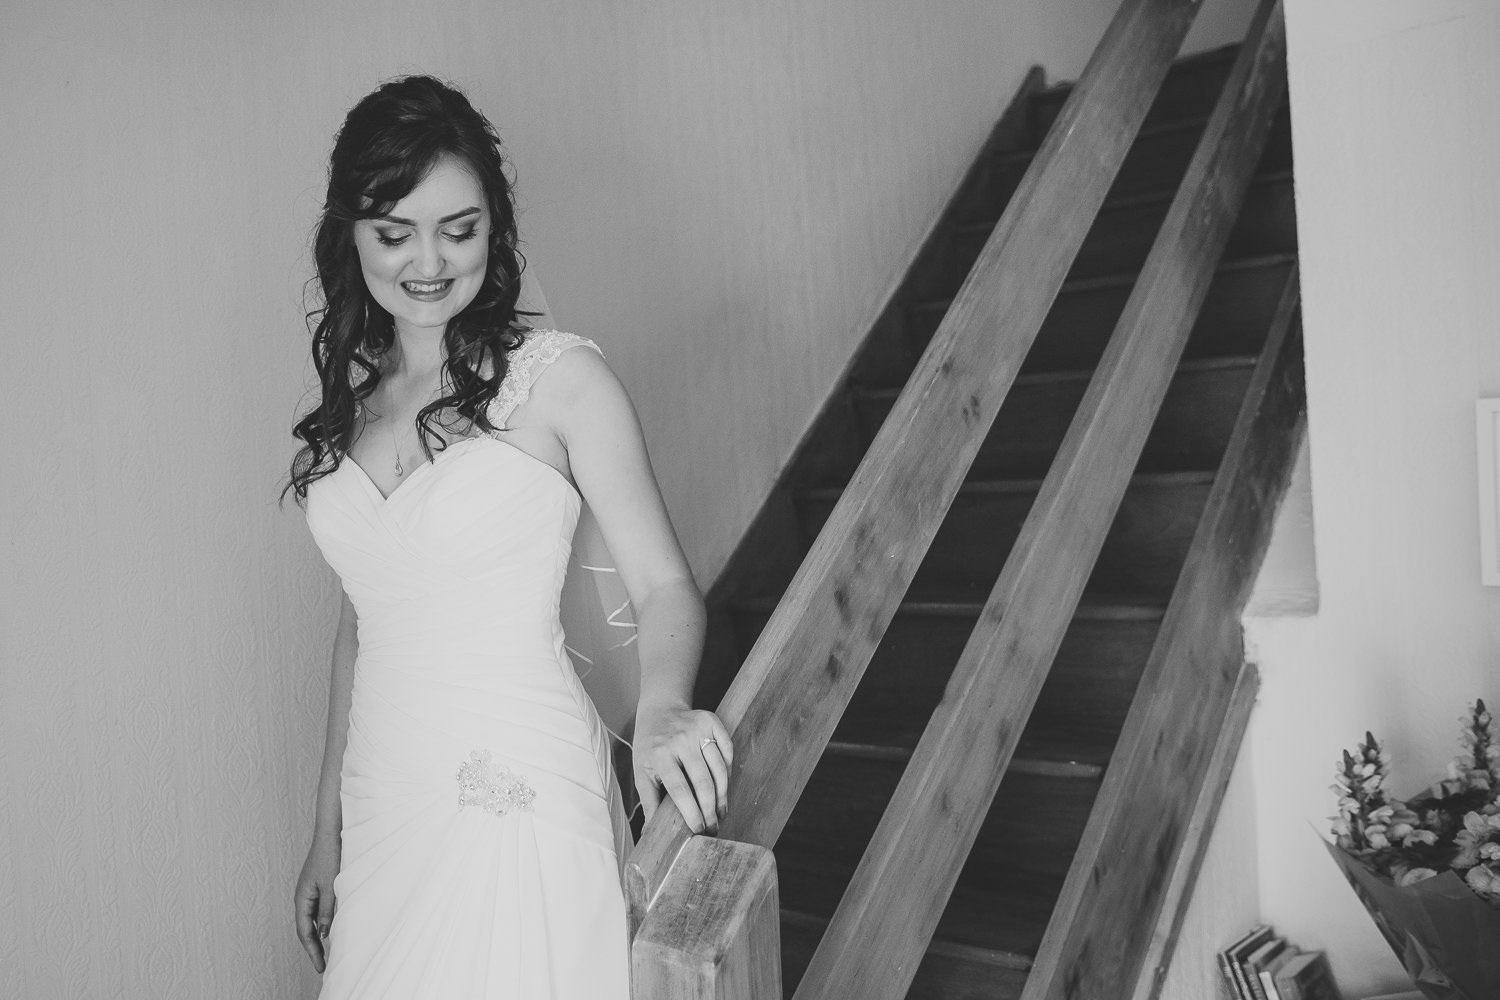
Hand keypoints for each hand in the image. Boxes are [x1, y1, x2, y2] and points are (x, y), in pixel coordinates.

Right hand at [294, 834, 339, 972]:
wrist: (331, 831)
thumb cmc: (331, 855)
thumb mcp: (331, 887)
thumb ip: (327, 911)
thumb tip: (323, 934)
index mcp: (302, 898)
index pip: (304, 931)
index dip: (312, 950)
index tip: (320, 966)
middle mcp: (302, 896)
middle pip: (305, 928)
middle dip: (313, 947)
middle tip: (323, 965)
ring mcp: (309, 890)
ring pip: (311, 919)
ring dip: (318, 935)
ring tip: (327, 952)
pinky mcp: (318, 884)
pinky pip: (317, 909)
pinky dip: (323, 922)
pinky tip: (331, 928)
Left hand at [633, 701, 732, 835]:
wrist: (659, 710)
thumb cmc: (650, 746)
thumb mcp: (643, 772)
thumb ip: (649, 801)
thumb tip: (649, 834)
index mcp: (660, 755)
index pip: (680, 789)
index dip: (691, 812)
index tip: (698, 829)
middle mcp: (680, 740)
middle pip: (703, 781)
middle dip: (710, 809)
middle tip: (713, 827)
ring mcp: (698, 729)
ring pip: (719, 768)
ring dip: (722, 794)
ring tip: (721, 812)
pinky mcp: (712, 722)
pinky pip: (727, 750)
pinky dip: (728, 770)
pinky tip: (724, 786)